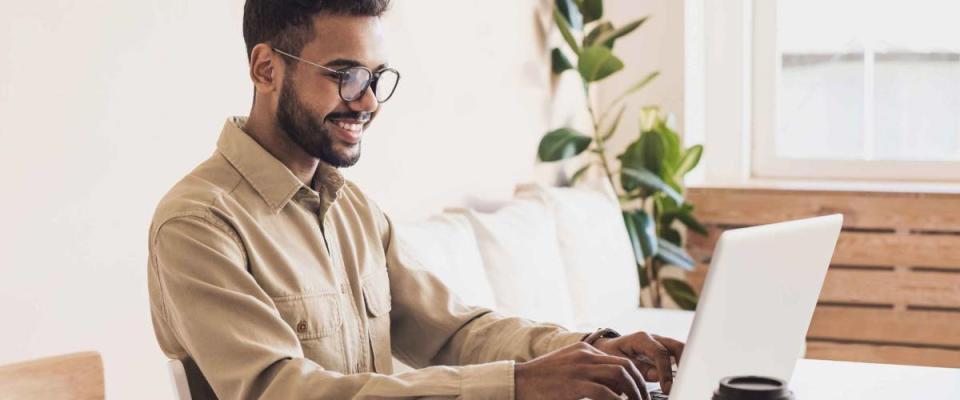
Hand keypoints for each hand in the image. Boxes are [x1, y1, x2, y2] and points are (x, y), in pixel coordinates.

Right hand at [515, 341, 649, 399]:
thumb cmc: (541, 380)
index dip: (634, 378)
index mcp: (584, 350)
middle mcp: (585, 355)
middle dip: (639, 386)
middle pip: (625, 366)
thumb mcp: (567, 368)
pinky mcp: (575, 384)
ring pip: (620, 376)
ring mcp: (580, 368)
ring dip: (633, 394)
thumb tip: (610, 388)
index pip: (619, 360)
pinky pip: (605, 392)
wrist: (518, 382)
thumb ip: (587, 372)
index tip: (639, 393)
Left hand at [592, 332, 683, 393]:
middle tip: (683, 383)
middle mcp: (654, 338)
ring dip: (686, 364)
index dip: (665, 372)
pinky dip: (683, 366)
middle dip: (684, 364)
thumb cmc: (611, 355)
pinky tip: (683, 380)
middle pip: (677, 346)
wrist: (607, 348)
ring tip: (686, 382)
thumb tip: (659, 377)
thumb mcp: (620, 362)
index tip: (667, 388)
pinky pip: (678, 356)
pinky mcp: (665, 351)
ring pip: (681, 350)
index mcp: (641, 338)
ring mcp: (661, 343)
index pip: (660, 353)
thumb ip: (639, 368)